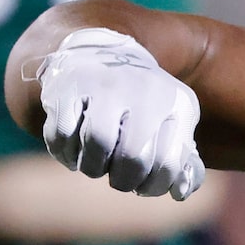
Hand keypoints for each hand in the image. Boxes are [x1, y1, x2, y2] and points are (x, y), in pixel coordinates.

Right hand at [36, 29, 204, 198]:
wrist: (100, 52)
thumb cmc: (143, 102)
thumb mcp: (173, 122)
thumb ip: (182, 160)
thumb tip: (180, 192)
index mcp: (174, 102)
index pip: (168, 164)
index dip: (153, 186)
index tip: (144, 184)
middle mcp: (142, 88)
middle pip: (132, 158)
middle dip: (123, 181)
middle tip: (118, 178)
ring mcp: (103, 85)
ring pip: (96, 144)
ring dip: (92, 167)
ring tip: (95, 163)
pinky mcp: (68, 86)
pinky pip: (62, 133)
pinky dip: (64, 152)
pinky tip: (72, 150)